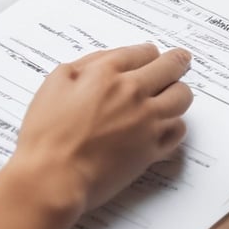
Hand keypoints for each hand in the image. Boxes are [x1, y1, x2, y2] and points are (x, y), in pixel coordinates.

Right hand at [13, 43, 192, 213]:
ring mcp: (146, 121)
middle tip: (181, 60)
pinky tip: (165, 124)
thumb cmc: (46, 132)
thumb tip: (108, 59)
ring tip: (172, 94)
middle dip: (178, 61)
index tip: (151, 56)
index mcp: (107, 72)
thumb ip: (85, 65)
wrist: (52, 177)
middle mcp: (132, 92)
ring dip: (178, 92)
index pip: (144, 52)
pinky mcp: (152, 149)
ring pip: (182, 97)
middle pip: (171, 67)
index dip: (149, 53)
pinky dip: (175, 124)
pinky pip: (178, 130)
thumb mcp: (56, 82)